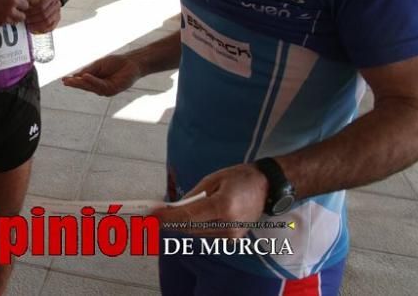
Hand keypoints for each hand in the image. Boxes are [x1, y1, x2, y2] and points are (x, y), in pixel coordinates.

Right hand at [0, 0, 28, 24]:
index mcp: (12, 1)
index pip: (26, 5)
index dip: (24, 4)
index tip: (21, 3)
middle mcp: (11, 11)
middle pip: (23, 17)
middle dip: (21, 13)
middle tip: (17, 10)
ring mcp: (5, 19)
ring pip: (16, 22)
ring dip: (15, 18)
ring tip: (10, 13)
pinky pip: (7, 24)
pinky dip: (7, 21)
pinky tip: (2, 15)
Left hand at [25, 0, 60, 33]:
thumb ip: (30, 0)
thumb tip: (23, 8)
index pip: (41, 6)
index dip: (32, 11)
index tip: (24, 14)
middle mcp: (57, 4)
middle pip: (44, 15)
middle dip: (33, 19)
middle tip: (25, 21)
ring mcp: (58, 13)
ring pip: (48, 22)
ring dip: (37, 25)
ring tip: (28, 26)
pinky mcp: (57, 21)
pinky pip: (50, 28)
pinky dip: (41, 30)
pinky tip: (34, 30)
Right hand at [62, 54, 139, 95]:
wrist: (131, 62)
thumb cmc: (115, 63)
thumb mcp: (99, 65)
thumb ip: (89, 70)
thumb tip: (76, 75)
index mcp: (95, 81)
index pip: (82, 82)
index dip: (73, 81)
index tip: (63, 80)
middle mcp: (99, 87)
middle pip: (85, 86)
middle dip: (75, 83)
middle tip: (65, 81)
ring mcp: (105, 90)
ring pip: (91, 87)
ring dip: (82, 83)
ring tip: (73, 79)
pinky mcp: (112, 89)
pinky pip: (100, 86)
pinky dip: (93, 81)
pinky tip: (85, 76)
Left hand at [152, 164, 268, 237]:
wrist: (267, 187)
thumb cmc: (239, 177)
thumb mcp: (212, 179)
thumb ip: (193, 195)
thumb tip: (174, 207)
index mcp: (224, 207)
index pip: (189, 216)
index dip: (167, 218)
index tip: (151, 216)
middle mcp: (228, 226)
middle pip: (190, 227)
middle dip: (170, 221)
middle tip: (152, 214)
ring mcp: (232, 235)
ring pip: (197, 233)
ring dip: (181, 224)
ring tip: (167, 214)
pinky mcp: (234, 239)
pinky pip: (206, 234)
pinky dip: (195, 226)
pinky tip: (187, 218)